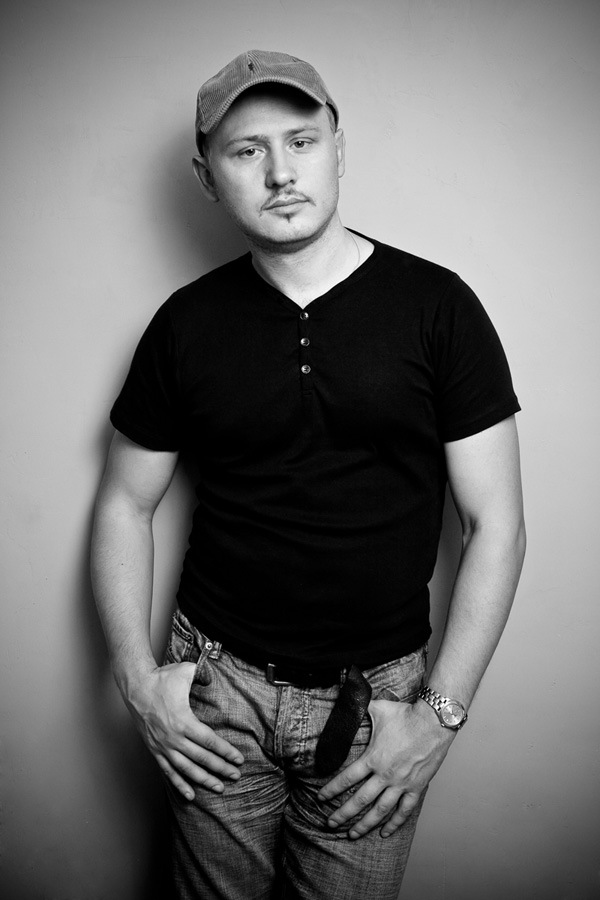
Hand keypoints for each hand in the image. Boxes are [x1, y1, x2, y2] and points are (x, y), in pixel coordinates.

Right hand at [125, 662, 243, 799]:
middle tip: (236, 776)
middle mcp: (174, 738)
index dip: (226, 752)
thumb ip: (204, 674)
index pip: (210, 742)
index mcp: (184, 721)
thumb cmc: (161, 679)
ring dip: (204, 780)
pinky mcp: (155, 750)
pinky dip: (179, 784)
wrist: (136, 687)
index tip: (239, 759)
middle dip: (221, 769)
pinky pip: (168, 771)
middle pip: (202, 758)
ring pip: (187, 769)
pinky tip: (190, 795)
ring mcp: (163, 746)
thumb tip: (215, 677)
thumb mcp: (186, 671)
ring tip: (219, 788)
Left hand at [317, 698, 454, 838]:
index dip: (332, 789)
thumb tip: (348, 701)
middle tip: (331, 823)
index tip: (321, 798)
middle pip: (360, 800)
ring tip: (353, 834)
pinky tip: (385, 832)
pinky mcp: (416, 787)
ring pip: (380, 810)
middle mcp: (385, 775)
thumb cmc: (405, 714)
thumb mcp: (377, 708)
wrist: (434, 722)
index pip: (346, 778)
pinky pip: (404, 810)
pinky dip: (394, 823)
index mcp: (373, 758)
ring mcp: (401, 783)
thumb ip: (360, 708)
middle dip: (343, 814)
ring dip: (365, 824)